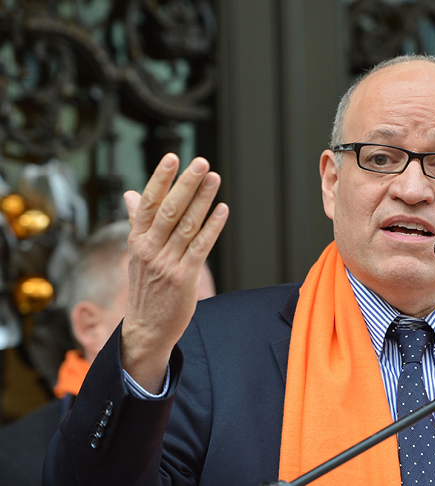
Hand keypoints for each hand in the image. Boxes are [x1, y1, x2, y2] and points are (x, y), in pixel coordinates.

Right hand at [121, 153, 228, 392]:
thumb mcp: (136, 253)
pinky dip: (212, 227)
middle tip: (200, 162)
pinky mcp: (184, 277)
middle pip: (169, 210)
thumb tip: (131, 195)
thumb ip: (137, 222)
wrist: (146, 328)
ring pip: (187, 225)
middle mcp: (150, 249)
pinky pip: (200, 247)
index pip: (148, 203)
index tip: (172, 158)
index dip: (160, 180)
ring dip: (202, 200)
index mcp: (137, 240)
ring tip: (214, 178)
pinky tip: (222, 210)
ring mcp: (167, 263)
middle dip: (185, 184)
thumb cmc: (144, 288)